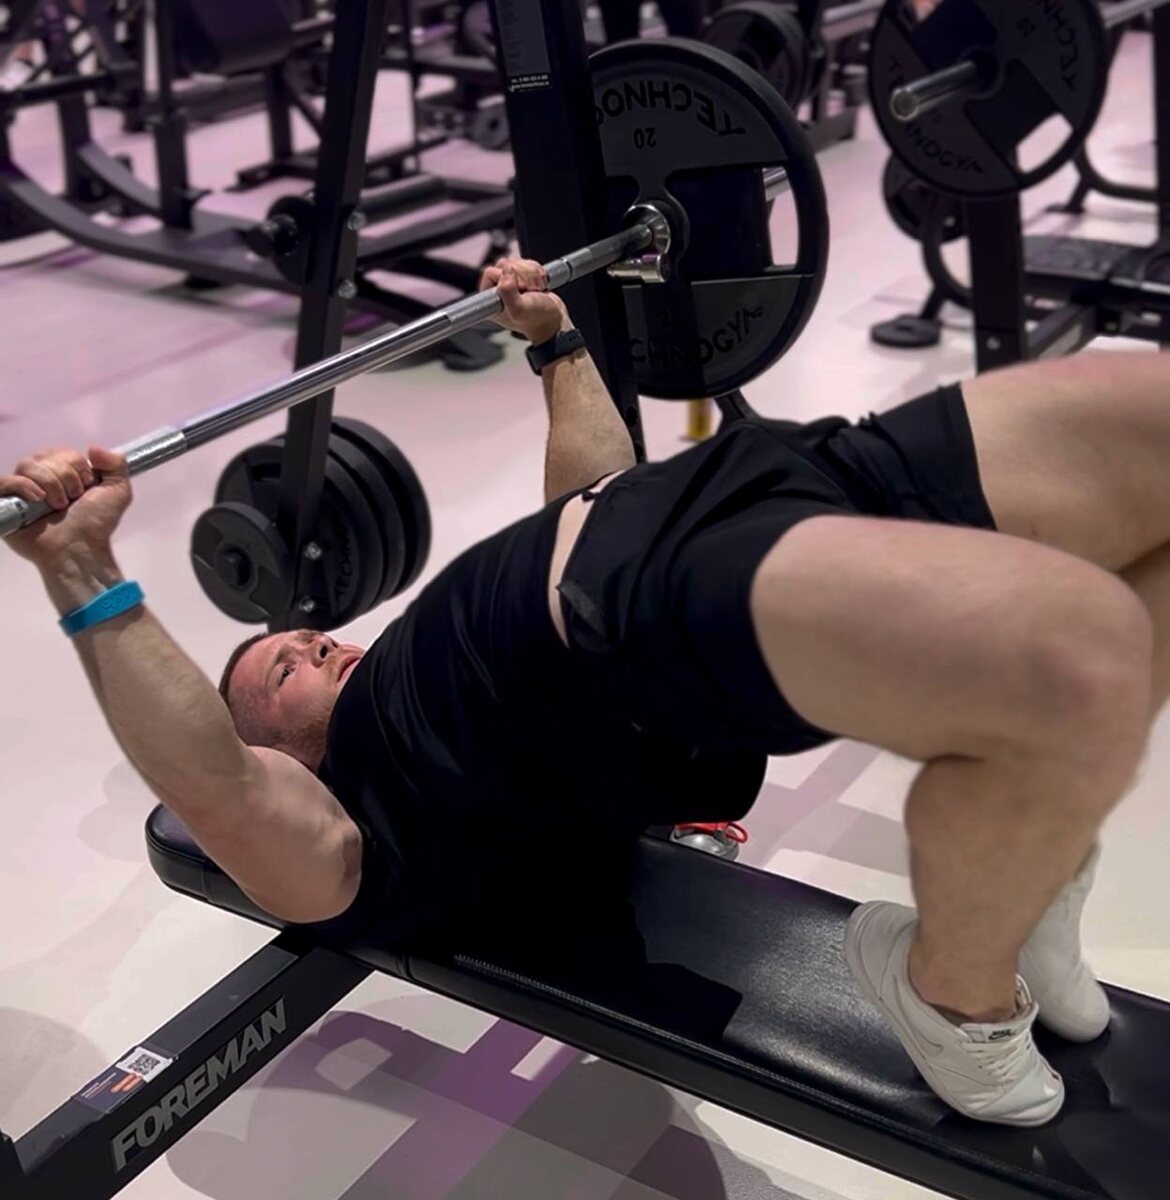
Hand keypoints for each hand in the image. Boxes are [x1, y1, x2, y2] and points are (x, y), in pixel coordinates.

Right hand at [2, 447, 131, 566]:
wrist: (80, 547)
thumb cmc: (97, 523)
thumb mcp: (118, 491)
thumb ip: (116, 464)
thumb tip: (92, 447)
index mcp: (65, 473)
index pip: (63, 451)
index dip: (78, 466)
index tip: (87, 486)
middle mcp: (43, 479)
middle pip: (45, 455)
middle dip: (66, 475)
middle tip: (74, 498)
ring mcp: (23, 491)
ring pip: (27, 464)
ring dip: (50, 483)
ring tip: (58, 505)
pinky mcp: (7, 503)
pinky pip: (5, 481)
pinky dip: (24, 486)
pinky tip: (39, 499)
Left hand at [480, 257, 570, 343]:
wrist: (554, 320)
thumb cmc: (537, 319)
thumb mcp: (519, 309)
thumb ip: (507, 291)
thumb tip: (506, 270)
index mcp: (489, 300)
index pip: (490, 272)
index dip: (507, 277)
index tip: (519, 290)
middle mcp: (497, 291)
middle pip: (504, 264)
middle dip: (522, 275)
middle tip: (529, 291)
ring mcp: (509, 284)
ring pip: (516, 262)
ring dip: (531, 274)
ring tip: (536, 290)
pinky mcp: (521, 278)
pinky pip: (526, 263)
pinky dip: (537, 272)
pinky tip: (539, 286)